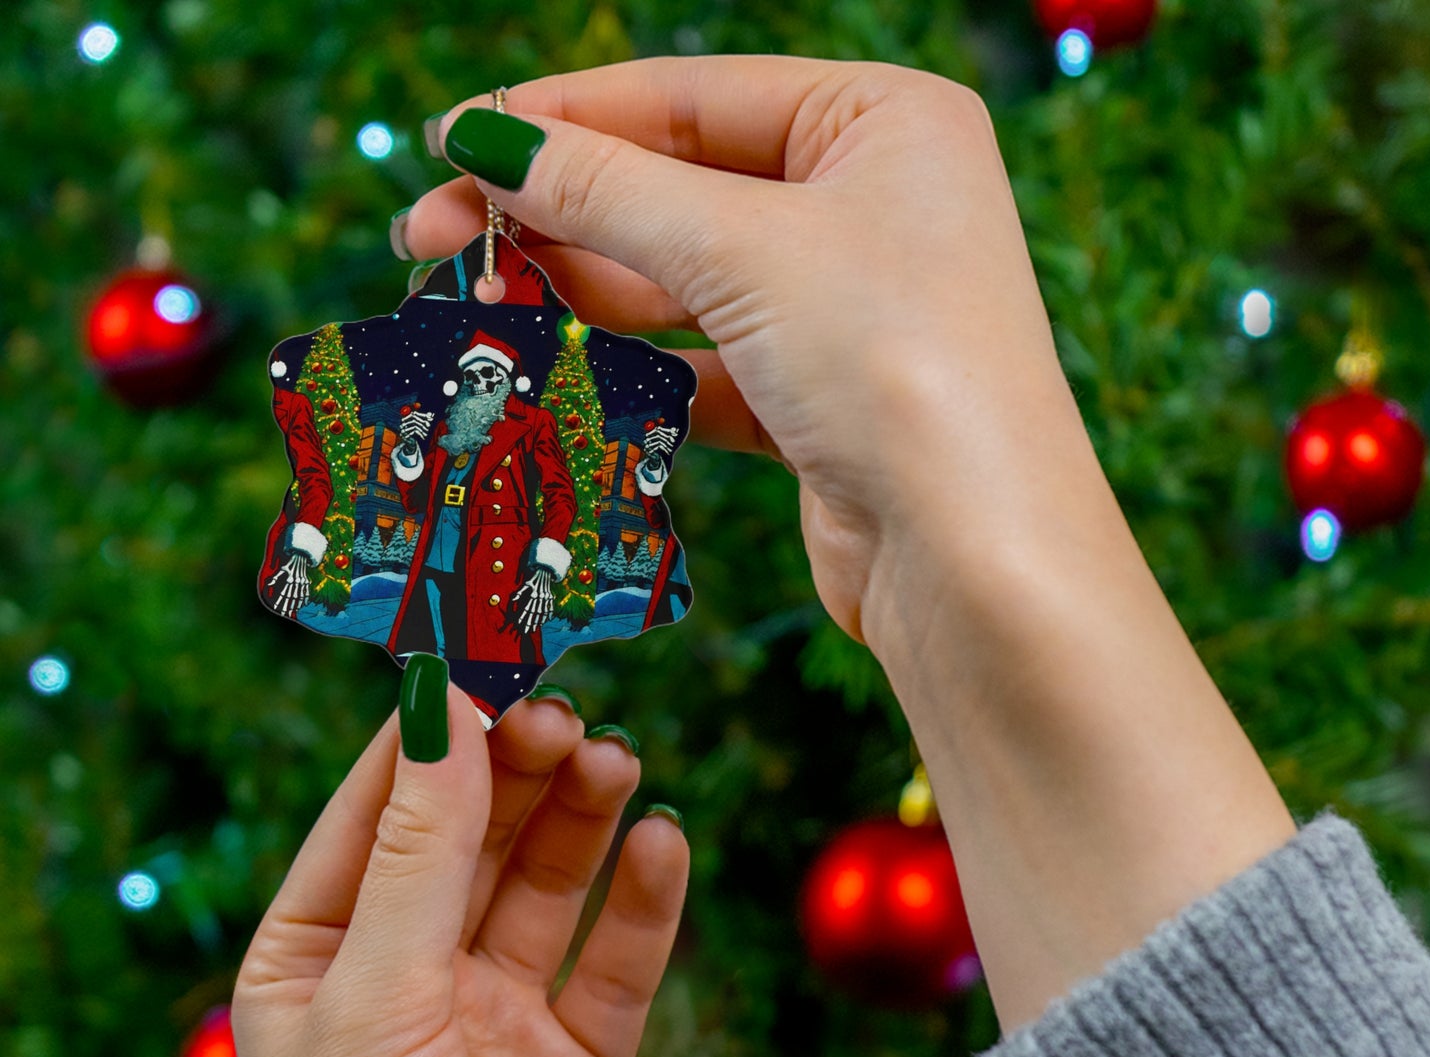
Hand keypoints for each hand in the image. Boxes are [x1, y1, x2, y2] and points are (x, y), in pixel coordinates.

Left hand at [233, 690, 687, 1056]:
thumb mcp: (376, 1000)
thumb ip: (420, 851)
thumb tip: (443, 705)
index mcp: (320, 958)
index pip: (378, 808)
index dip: (432, 730)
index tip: (487, 649)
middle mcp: (408, 979)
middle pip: (473, 835)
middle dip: (518, 768)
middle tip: (568, 711)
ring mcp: (498, 1021)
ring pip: (549, 885)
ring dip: (583, 819)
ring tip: (617, 761)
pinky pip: (618, 962)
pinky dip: (644, 902)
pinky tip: (664, 845)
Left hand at [265, 552, 310, 618]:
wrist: (301, 556)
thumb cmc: (288, 564)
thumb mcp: (281, 570)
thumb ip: (275, 578)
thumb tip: (268, 584)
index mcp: (289, 580)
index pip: (284, 594)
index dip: (280, 601)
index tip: (277, 608)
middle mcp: (296, 583)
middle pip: (291, 597)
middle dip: (287, 606)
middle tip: (285, 613)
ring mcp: (302, 583)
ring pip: (299, 596)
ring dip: (296, 605)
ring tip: (292, 611)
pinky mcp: (306, 582)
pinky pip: (306, 592)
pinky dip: (304, 599)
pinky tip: (303, 605)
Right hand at [402, 57, 1095, 642]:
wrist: (974, 559)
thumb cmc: (894, 365)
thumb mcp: (742, 249)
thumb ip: (607, 190)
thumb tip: (485, 140)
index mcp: (882, 121)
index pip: (690, 96)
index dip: (562, 117)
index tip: (450, 141)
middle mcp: (870, 205)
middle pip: (677, 188)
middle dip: (554, 211)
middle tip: (429, 235)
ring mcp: (845, 309)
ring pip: (683, 282)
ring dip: (580, 291)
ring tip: (475, 301)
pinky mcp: (818, 402)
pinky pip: (704, 366)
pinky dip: (633, 370)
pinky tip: (555, 370)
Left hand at [511, 565, 555, 631]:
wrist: (545, 571)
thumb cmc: (533, 578)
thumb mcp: (525, 584)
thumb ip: (519, 592)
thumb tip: (512, 599)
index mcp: (533, 595)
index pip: (527, 608)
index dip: (523, 616)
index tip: (519, 623)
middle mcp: (540, 598)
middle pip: (534, 613)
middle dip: (530, 622)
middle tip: (527, 631)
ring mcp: (546, 598)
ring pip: (542, 612)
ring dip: (538, 621)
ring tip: (534, 628)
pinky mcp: (550, 597)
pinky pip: (550, 608)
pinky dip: (548, 615)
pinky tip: (546, 621)